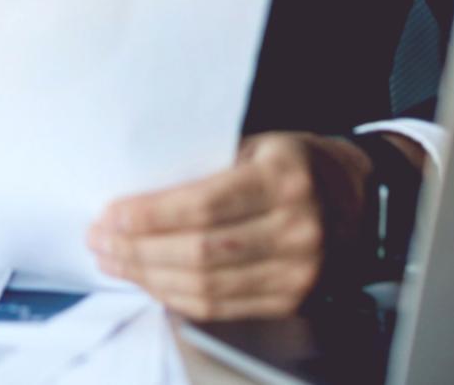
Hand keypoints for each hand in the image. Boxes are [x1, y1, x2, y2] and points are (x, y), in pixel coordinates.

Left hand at [86, 132, 379, 320]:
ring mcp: (298, 271)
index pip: (204, 205)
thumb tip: (132, 194)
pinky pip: (221, 308)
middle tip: (101, 239)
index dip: (150, 215)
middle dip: (138, 249)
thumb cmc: (290, 163)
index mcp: (285, 177)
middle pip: (200, 252)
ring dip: (149, 277)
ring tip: (115, 261)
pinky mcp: (291, 299)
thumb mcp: (254, 145)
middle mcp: (298, 228)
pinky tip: (150, 281)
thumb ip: (204, 168)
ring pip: (206, 287)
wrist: (352, 195)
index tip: (110, 214)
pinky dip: (177, 297)